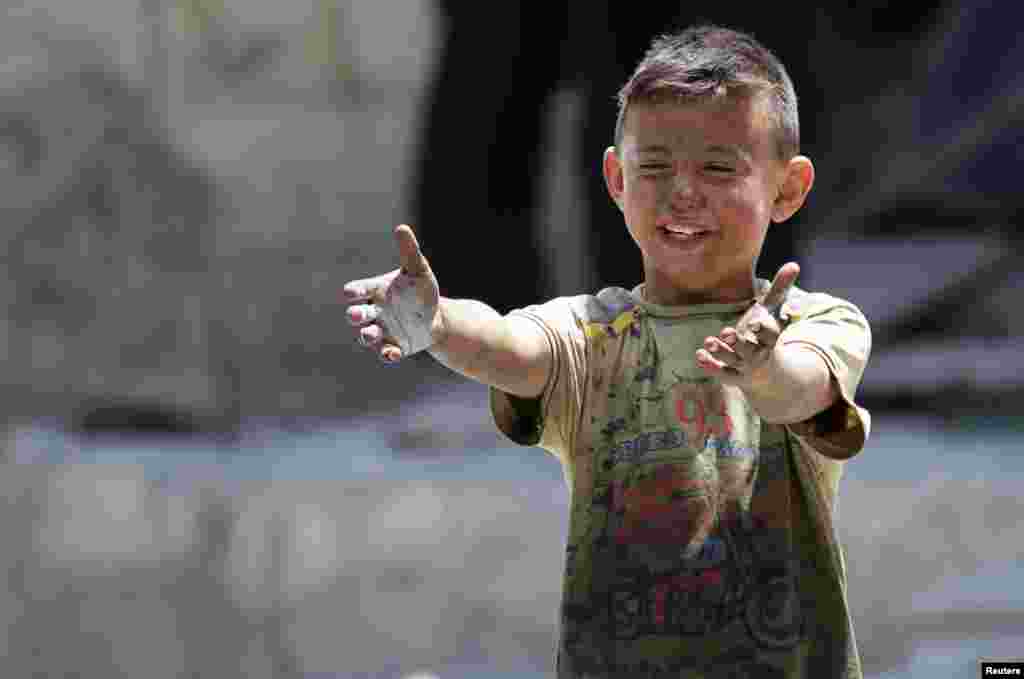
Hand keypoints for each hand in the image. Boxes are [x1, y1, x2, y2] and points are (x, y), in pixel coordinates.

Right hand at [342, 224, 442, 362]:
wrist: (437, 317)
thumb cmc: (421, 291)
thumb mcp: (418, 270)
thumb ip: (409, 252)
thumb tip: (402, 228)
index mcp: (374, 292)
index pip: (356, 291)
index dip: (353, 292)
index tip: (352, 293)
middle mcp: (374, 312)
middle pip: (356, 315)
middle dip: (355, 315)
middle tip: (359, 314)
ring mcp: (382, 331)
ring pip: (367, 335)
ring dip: (366, 335)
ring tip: (370, 334)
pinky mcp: (393, 347)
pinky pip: (385, 353)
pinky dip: (387, 354)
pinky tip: (393, 354)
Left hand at [695, 262, 799, 386]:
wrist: (765, 370)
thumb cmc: (766, 333)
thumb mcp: (773, 311)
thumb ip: (780, 289)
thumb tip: (794, 264)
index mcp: (771, 339)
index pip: (771, 335)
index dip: (764, 329)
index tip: (756, 322)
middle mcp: (760, 354)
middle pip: (751, 350)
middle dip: (740, 342)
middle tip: (727, 332)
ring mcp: (745, 367)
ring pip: (734, 361)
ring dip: (722, 352)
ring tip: (709, 341)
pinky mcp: (732, 375)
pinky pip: (721, 372)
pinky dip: (710, 365)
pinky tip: (699, 355)